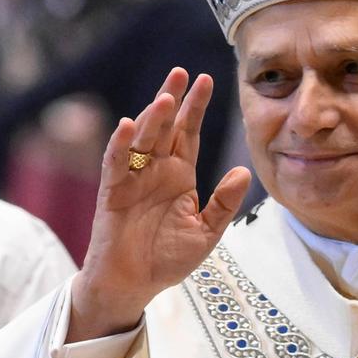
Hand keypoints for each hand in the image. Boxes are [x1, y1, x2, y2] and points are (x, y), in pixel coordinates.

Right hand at [69, 68, 251, 341]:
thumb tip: (244, 171)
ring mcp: (132, 179)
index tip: (207, 79)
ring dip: (152, 118)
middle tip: (183, 73)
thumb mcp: (206, 232)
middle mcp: (155, 170)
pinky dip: (120, 145)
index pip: (189, 133)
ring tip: (167, 97)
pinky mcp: (113, 193)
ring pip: (142, 139)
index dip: (196, 107)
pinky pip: (116, 164)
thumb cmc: (166, 258)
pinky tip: (129, 126)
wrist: (134, 285)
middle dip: (173, 100)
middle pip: (165, 127)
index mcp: (179, 174)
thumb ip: (223, 202)